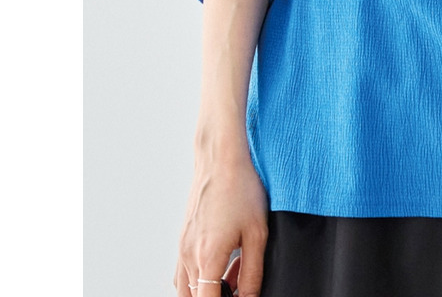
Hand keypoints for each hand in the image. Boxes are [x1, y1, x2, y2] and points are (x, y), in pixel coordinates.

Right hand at [174, 153, 269, 296]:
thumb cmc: (241, 189)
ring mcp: (182, 247)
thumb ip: (253, 272)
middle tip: (239, 286)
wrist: (221, 159)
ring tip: (234, 274)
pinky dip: (201, 276)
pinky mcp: (183, 238)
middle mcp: (188, 256)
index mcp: (207, 258)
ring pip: (187, 287)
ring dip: (207, 289)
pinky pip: (185, 270)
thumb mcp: (257, 233)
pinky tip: (224, 263)